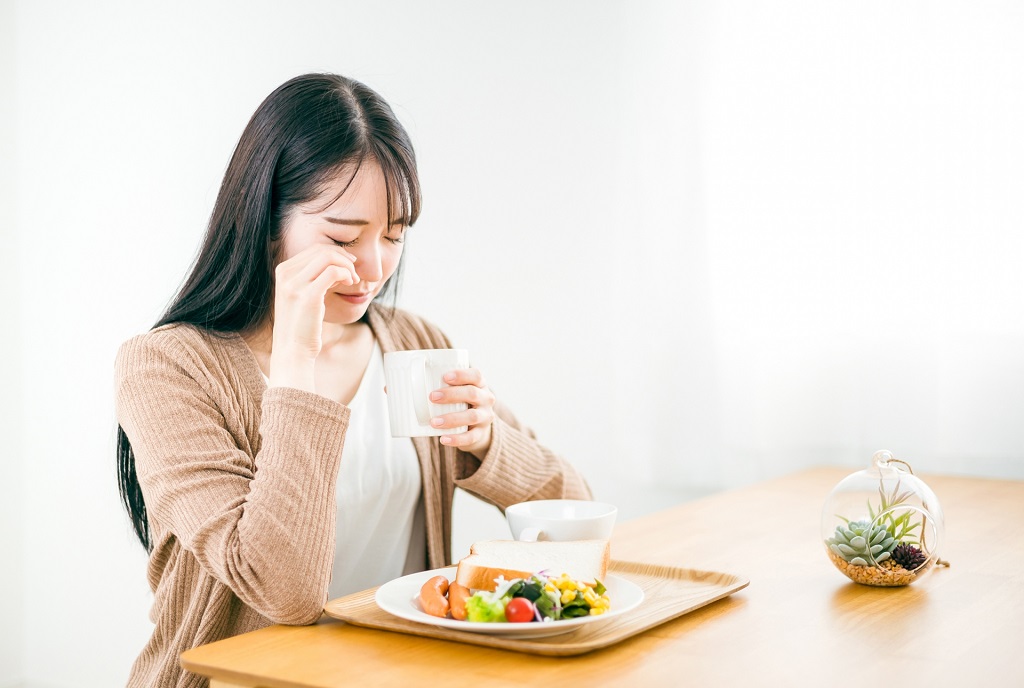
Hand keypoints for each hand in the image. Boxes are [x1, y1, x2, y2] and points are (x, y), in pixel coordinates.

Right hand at [268, 245, 358, 390]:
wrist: (293, 350)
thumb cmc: (302, 325)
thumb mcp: (304, 295)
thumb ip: (316, 277)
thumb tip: (339, 263)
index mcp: (283, 271)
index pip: (314, 249)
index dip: (336, 253)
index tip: (348, 266)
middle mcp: (286, 274)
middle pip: (321, 250)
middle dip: (343, 257)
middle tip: (354, 271)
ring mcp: (295, 284)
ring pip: (328, 257)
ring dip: (347, 265)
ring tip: (353, 280)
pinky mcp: (308, 296)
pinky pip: (333, 272)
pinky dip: (346, 274)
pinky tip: (350, 283)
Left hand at [429, 368, 495, 458]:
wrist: (477, 427)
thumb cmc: (461, 403)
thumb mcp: (458, 391)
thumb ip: (440, 385)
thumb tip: (401, 383)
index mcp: (480, 385)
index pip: (476, 375)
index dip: (462, 375)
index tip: (444, 377)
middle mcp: (486, 399)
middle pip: (472, 393)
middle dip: (452, 394)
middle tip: (432, 397)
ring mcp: (485, 417)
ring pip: (472, 416)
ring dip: (451, 418)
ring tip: (433, 422)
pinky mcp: (481, 434)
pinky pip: (470, 437)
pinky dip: (456, 439)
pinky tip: (444, 439)